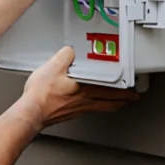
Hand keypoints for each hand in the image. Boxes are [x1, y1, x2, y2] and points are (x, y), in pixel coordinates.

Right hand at [20, 46, 137, 128]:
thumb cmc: (41, 95)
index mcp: (85, 90)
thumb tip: (70, 51)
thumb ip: (65, 55)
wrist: (30, 112)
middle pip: (110, 103)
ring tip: (118, 102)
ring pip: (102, 107)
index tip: (135, 90)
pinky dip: (97, 106)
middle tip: (133, 98)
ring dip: (113, 104)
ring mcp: (77, 109)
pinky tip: (92, 103)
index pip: (112, 91)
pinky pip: (90, 109)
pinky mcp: (69, 113)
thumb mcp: (53, 66)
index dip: (126, 91)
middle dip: (124, 100)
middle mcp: (84, 102)